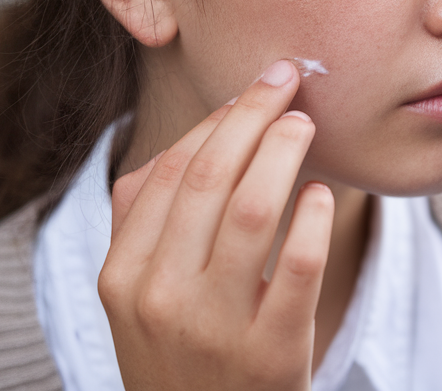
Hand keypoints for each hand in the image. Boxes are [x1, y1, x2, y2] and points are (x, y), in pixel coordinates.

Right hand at [98, 59, 333, 389]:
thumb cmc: (179, 357)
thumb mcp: (137, 298)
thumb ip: (149, 222)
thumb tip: (207, 131)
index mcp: (121, 274)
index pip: (170, 171)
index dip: (218, 118)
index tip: (254, 86)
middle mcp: (158, 298)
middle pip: (210, 177)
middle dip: (254, 116)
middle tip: (290, 83)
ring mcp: (213, 329)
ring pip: (251, 210)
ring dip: (284, 152)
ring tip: (306, 125)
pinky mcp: (270, 355)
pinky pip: (297, 267)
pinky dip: (311, 219)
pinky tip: (319, 195)